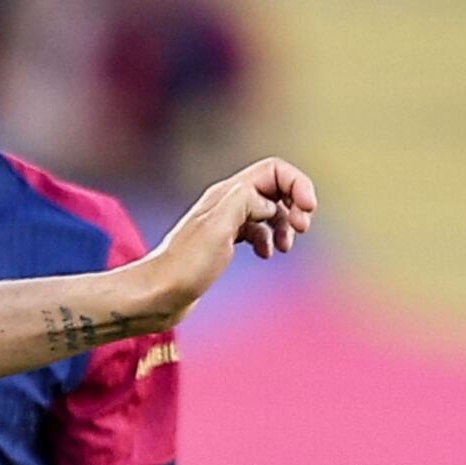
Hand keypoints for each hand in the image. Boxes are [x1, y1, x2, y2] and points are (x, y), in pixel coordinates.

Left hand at [125, 157, 316, 324]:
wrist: (157, 294)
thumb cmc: (185, 266)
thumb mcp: (218, 227)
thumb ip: (246, 202)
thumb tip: (270, 204)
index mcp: (227, 193)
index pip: (274, 170)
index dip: (297, 184)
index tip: (308, 210)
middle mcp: (227, 202)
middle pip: (274, 187)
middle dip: (295, 203)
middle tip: (301, 228)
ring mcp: (225, 223)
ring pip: (268, 210)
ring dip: (285, 224)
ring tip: (285, 247)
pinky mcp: (223, 243)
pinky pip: (257, 231)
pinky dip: (269, 240)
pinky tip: (266, 255)